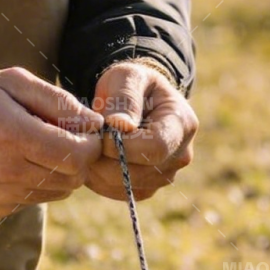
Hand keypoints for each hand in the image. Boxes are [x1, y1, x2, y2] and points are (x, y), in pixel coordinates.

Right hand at [0, 67, 103, 217]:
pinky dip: (35, 183)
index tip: (84, 130)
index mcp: (12, 136)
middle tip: (63, 137)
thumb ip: (58, 102)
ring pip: (55, 193)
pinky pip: (33, 201)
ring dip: (57, 172)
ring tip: (35, 146)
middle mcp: (4, 172)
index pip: (77, 156)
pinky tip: (15, 162)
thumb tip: (95, 124)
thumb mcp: (13, 82)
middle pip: (72, 179)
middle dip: (78, 158)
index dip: (90, 143)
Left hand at [85, 60, 196, 200]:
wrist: (137, 100)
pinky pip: (118, 192)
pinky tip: (95, 156)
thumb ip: (125, 98)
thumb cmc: (132, 84)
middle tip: (87, 138)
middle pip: (139, 172)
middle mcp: (181, 155)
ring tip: (90, 143)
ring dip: (99, 168)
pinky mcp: (148, 188)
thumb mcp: (128, 76)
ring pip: (125, 186)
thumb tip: (121, 126)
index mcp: (182, 124)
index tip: (101, 129)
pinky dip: (99, 178)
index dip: (122, 144)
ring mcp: (166, 176)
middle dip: (105, 158)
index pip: (156, 147)